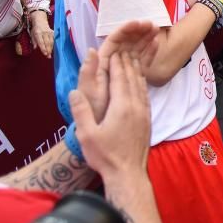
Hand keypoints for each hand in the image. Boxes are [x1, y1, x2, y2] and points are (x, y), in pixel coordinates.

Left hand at [30, 9, 54, 58]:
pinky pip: (54, 40)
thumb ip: (34, 41)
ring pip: (52, 42)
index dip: (43, 48)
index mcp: (38, 33)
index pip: (41, 42)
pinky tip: (53, 49)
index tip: (45, 54)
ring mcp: (50, 32)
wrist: (40, 21)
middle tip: (48, 56)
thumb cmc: (35, 29)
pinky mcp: (53, 32)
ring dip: (51, 49)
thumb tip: (35, 48)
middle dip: (48, 50)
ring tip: (50, 54)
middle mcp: (44, 32)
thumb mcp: (32, 34)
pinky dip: (54, 45)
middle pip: (47, 43)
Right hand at [72, 52, 150, 175]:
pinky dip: (142, 84)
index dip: (115, 63)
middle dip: (126, 62)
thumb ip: (81, 112)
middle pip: (131, 78)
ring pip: (141, 86)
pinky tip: (140, 83)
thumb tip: (74, 91)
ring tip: (132, 60)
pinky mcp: (148, 120)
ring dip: (136, 71)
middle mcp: (135, 106)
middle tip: (122, 49)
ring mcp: (144, 113)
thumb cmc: (105, 156)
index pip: (118, 78)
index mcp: (121, 107)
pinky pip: (145, 96)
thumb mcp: (87, 135)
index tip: (112, 50)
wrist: (128, 174)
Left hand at [77, 20, 159, 122]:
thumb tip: (92, 49)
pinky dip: (148, 52)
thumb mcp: (89, 92)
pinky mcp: (131, 78)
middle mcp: (112, 64)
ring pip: (134, 50)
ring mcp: (122, 70)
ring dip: (145, 39)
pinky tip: (157, 44)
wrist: (101, 127)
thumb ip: (88, 71)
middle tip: (153, 25)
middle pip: (126, 42)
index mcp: (102, 63)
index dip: (126, 30)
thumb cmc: (93, 110)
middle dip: (138, 32)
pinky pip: (140, 61)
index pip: (114, 41)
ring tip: (158, 30)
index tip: (140, 23)